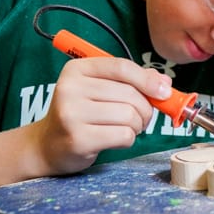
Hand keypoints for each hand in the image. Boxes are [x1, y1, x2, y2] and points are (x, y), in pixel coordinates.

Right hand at [28, 57, 172, 174]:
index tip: (164, 91)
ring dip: (137, 125)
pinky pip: (123, 135)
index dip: (147, 79)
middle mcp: (70, 88)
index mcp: (77, 70)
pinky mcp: (77, 139)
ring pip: (129, 115)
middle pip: (129, 94)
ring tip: (127, 128)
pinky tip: (116, 139)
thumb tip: (164, 83)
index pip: (121, 67)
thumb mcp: (101, 90)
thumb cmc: (82, 113)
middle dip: (145, 108)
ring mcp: (71, 114)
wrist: (48, 145)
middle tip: (141, 118)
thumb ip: (132, 81)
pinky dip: (128, 139)